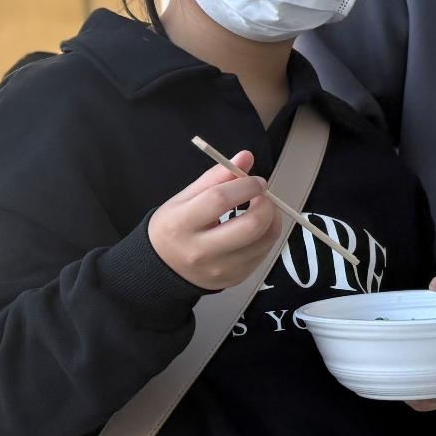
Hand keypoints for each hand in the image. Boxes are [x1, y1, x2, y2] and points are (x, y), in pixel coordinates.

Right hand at [148, 151, 281, 289]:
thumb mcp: (184, 198)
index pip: (220, 200)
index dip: (245, 185)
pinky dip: (267, 235)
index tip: (256, 180)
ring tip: (262, 208)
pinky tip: (256, 227)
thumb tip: (246, 156)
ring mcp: (221, 269)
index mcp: (181, 225)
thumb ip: (216, 177)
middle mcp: (201, 251)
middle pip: (252, 225)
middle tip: (263, 195)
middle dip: (267, 204)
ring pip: (266, 240)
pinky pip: (264, 252)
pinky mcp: (236, 278)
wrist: (163, 269)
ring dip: (273, 218)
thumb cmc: (175, 227)